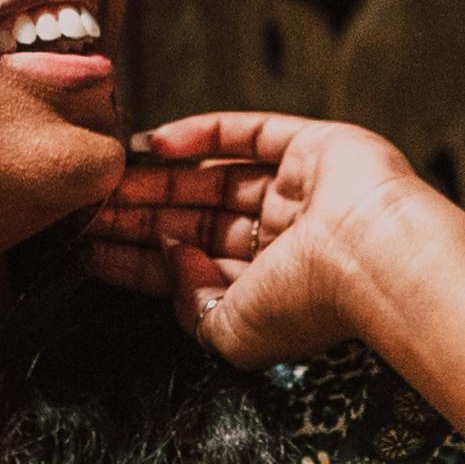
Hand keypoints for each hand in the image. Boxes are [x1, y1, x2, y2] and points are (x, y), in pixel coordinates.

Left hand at [90, 107, 437, 370]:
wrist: (375, 258)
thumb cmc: (311, 305)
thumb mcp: (229, 330)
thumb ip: (191, 302)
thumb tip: (170, 257)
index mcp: (274, 289)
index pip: (194, 270)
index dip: (141, 261)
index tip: (91, 249)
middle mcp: (289, 241)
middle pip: (199, 222)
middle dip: (143, 216)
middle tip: (88, 207)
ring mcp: (302, 192)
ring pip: (216, 180)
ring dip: (162, 179)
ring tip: (109, 178)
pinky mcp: (315, 147)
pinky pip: (248, 133)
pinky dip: (201, 135)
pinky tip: (154, 144)